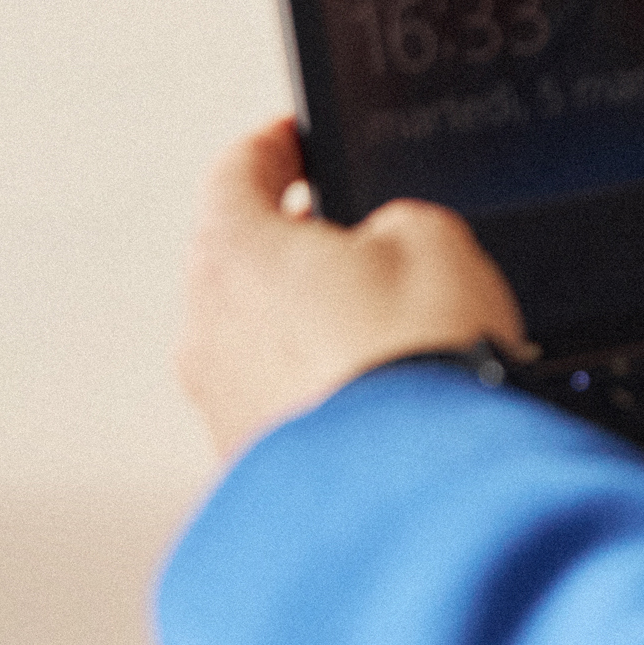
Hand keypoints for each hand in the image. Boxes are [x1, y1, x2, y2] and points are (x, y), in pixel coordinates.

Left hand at [178, 117, 526, 456]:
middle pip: (238, 262)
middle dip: (289, 246)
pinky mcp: (252, 473)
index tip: (294, 143)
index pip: (236, 173)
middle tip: (345, 236)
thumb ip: (397, 221)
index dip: (275, 149)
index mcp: (234, 252)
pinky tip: (375, 400)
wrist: (419, 501)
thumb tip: (389, 244)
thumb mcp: (435, 241)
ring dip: (303, 328)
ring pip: (256, 342)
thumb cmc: (412, 368)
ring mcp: (224, 409)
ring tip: (380, 334)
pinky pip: (280, 407)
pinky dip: (317, 393)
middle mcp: (208, 332)